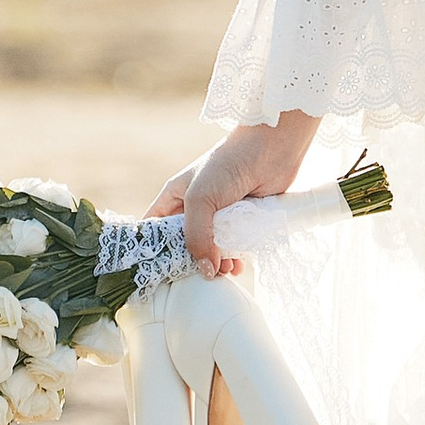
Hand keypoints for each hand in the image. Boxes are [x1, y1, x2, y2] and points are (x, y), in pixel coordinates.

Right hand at [150, 113, 318, 276]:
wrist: (272, 149)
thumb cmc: (229, 164)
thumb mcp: (200, 199)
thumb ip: (197, 237)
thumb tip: (206, 270)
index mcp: (175, 197)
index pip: (153, 229)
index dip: (152, 250)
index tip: (157, 273)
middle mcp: (195, 208)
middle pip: (184, 246)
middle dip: (191, 262)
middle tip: (199, 275)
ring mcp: (219, 216)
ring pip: (210, 250)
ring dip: (216, 264)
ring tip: (224, 270)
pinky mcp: (242, 220)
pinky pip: (233, 247)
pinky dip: (234, 258)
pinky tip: (239, 265)